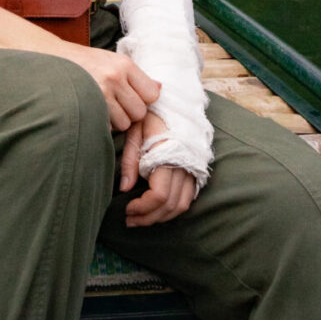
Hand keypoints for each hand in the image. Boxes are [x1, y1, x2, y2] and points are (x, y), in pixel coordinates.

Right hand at [61, 44, 160, 130]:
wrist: (52, 59)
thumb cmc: (85, 62)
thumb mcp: (112, 60)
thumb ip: (135, 75)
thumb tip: (159, 89)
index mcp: (124, 64)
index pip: (152, 93)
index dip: (145, 99)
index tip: (134, 96)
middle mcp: (114, 77)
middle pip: (140, 111)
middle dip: (131, 113)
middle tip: (117, 104)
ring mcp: (100, 93)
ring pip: (125, 123)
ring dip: (117, 121)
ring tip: (104, 107)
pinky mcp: (88, 107)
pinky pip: (108, 128)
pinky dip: (104, 125)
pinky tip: (95, 112)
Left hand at [120, 111, 197, 225]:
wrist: (174, 100)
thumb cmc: (151, 114)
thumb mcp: (135, 130)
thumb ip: (130, 160)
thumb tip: (124, 189)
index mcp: (168, 153)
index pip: (160, 194)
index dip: (143, 208)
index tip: (127, 209)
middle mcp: (184, 164)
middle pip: (170, 205)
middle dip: (149, 217)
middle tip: (130, 219)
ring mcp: (192, 168)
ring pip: (181, 206)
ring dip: (161, 217)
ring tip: (141, 218)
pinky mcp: (195, 170)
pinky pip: (188, 198)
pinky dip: (173, 209)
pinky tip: (157, 209)